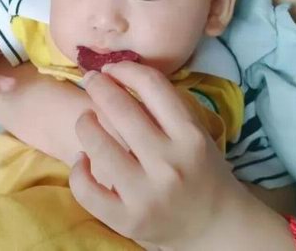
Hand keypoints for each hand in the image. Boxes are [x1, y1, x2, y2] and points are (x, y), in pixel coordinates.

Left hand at [69, 62, 249, 248]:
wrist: (217, 227)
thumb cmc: (201, 172)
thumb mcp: (196, 135)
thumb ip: (166, 109)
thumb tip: (121, 74)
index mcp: (190, 136)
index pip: (152, 86)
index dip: (125, 69)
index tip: (111, 68)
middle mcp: (169, 163)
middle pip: (120, 109)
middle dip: (98, 86)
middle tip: (90, 80)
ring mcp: (146, 193)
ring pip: (97, 145)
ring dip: (84, 124)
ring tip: (85, 119)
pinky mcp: (127, 220)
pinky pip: (87, 189)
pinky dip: (78, 170)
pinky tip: (82, 160)